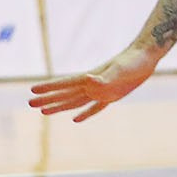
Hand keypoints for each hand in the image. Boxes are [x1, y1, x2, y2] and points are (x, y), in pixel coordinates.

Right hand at [30, 44, 160, 121]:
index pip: (65, 84)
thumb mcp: (119, 70)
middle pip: (65, 94)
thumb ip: (104, 77)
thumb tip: (88, 79)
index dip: (49, 88)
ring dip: (59, 106)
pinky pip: (95, 107)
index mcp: (90, 77)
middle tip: (29, 104)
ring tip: (43, 112)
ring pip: (75, 101)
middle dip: (48, 99)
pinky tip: (75, 120)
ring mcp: (101, 90)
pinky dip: (85, 113)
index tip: (32, 91)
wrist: (147, 56)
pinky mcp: (112, 96)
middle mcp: (92, 84)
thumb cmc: (133, 61)